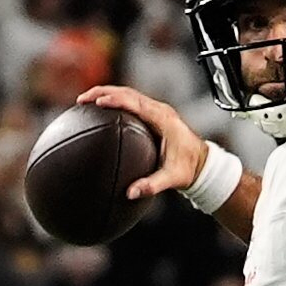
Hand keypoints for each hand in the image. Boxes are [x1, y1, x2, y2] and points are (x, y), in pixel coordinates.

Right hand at [79, 85, 211, 202]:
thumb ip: (152, 185)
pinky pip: (130, 102)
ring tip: (85, 100)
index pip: (135, 103)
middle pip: (127, 92)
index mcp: (164, 119)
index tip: (98, 102)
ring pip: (127, 94)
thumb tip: (130, 193)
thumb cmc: (189, 169)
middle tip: (82, 99)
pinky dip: (114, 100)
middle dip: (103, 92)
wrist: (203, 163)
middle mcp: (159, 110)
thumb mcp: (172, 178)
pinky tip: (99, 109)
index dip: (116, 100)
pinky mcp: (153, 114)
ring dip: (106, 93)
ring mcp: (156, 110)